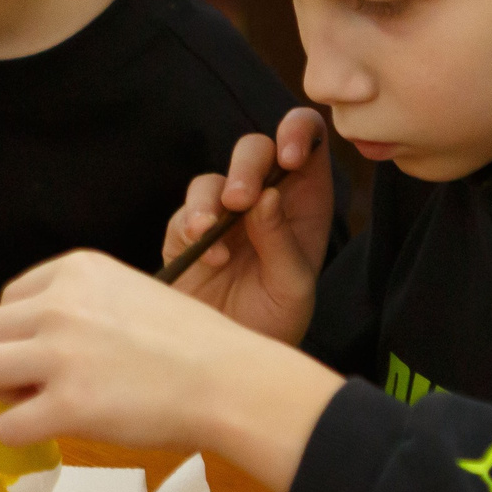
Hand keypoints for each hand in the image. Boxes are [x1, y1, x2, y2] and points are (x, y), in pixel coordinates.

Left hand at [0, 250, 341, 491]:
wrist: (227, 379)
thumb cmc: (189, 341)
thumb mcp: (126, 293)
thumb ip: (76, 306)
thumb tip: (26, 341)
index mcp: (76, 269)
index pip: (8, 298)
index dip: (24, 332)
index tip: (55, 352)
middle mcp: (59, 303)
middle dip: (2, 360)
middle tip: (37, 383)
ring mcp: (60, 354)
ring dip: (2, 393)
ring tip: (39, 404)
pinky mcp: (67, 406)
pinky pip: (6, 427)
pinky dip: (20, 436)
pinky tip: (52, 431)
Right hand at [163, 107, 333, 342]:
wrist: (234, 359)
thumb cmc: (277, 321)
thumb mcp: (293, 287)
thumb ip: (282, 242)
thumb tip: (267, 195)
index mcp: (303, 202)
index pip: (307, 142)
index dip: (298, 132)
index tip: (289, 157)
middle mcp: (263, 199)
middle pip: (254, 150)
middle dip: (247, 166)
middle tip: (241, 200)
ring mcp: (223, 215)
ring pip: (214, 178)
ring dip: (212, 197)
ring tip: (211, 228)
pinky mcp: (187, 234)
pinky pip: (184, 214)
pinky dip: (191, 227)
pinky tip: (207, 257)